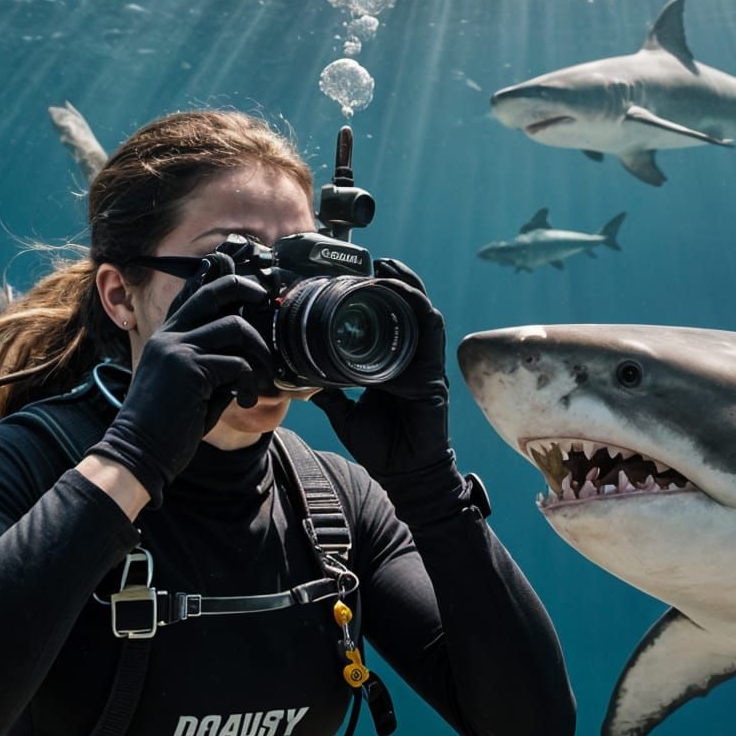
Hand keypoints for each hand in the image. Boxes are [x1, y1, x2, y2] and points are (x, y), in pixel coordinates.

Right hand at [90, 264, 272, 507]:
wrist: (139, 451)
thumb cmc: (165, 426)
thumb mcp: (185, 386)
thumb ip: (208, 365)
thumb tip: (243, 359)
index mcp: (165, 338)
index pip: (191, 294)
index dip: (217, 280)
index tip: (244, 284)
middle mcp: (169, 336)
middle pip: (214, 293)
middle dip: (246, 288)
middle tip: (265, 299)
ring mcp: (178, 349)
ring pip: (235, 327)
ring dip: (259, 351)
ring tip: (261, 378)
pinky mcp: (191, 368)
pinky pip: (237, 364)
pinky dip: (249, 384)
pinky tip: (245, 401)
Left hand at [311, 259, 452, 484]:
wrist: (403, 474)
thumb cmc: (380, 447)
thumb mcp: (344, 413)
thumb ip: (329, 393)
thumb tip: (304, 379)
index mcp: (391, 365)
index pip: (387, 321)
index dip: (376, 297)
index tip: (354, 278)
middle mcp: (410, 360)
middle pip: (407, 309)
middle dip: (393, 280)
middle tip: (372, 262)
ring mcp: (424, 364)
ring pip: (421, 312)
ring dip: (406, 286)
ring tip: (387, 267)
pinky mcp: (432, 373)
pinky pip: (430, 331)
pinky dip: (418, 307)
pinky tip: (402, 292)